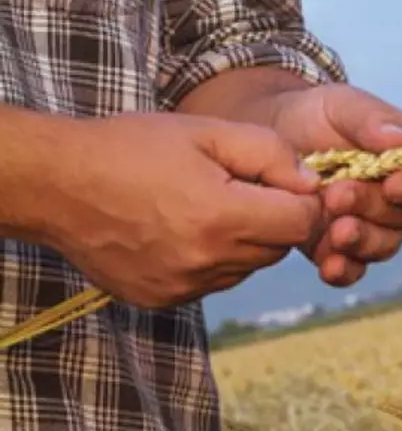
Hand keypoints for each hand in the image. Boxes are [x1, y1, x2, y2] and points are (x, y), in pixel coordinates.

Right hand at [45, 112, 322, 307]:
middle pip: (277, 250)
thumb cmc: (132, 148)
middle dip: (274, 219)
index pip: (302, 224)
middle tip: (242, 187)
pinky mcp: (163, 299)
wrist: (59, 185)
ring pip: (246, 268)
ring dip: (243, 241)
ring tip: (205, 205)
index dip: (304, 201)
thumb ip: (270, 154)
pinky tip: (181, 229)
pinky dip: (212, 259)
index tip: (286, 183)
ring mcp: (183, 287)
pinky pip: (212, 282)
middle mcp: (206, 262)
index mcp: (221, 217)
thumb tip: (313, 184)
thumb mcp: (207, 131)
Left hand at [269, 84, 401, 286]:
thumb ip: (370, 119)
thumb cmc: (318, 116)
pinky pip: (352, 270)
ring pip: (382, 246)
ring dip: (360, 241)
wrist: (272, 136)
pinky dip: (342, 270)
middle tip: (338, 194)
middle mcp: (401, 202)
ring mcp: (372, 228)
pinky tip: (327, 265)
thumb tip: (401, 139)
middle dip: (373, 208)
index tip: (394, 184)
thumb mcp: (342, 105)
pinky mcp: (340, 249)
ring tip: (334, 229)